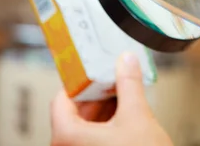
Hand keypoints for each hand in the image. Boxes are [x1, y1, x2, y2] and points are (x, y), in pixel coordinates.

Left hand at [50, 53, 172, 145]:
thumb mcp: (137, 115)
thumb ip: (129, 84)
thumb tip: (126, 61)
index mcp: (67, 136)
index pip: (62, 98)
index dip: (80, 80)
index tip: (95, 69)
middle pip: (74, 111)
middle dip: (97, 93)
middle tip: (114, 77)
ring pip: (85, 126)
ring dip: (103, 108)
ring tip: (123, 92)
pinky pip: (92, 138)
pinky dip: (106, 124)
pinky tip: (124, 113)